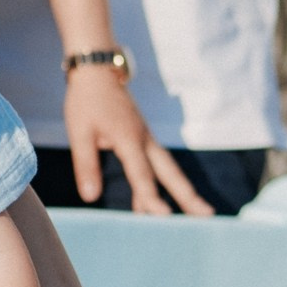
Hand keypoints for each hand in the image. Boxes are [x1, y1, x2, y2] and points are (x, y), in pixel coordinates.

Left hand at [63, 66, 212, 215]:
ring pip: (167, 168)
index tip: (165, 217)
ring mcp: (146, 137)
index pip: (142, 175)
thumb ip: (86, 165)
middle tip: (207, 215)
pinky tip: (148, 203)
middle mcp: (144, 139)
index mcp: (129, 138)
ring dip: (180, 190)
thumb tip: (90, 197)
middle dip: (188, 195)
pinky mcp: (142, 136)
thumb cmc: (86, 100)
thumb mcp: (79, 132)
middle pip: (170, 172)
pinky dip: (159, 182)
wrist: (97, 70)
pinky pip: (156, 163)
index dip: (151, 197)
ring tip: (196, 214)